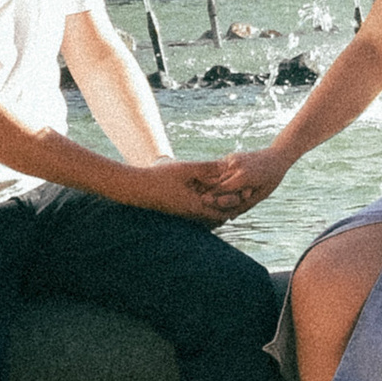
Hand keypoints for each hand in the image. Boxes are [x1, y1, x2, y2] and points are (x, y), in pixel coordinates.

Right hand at [121, 158, 249, 223]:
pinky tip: (209, 191)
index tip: (245, 190)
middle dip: (230, 206)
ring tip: (229, 192)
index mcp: (196, 206)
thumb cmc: (159, 178)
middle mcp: (192, 214)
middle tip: (242, 194)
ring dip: (219, 205)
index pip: (223, 211)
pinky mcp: (180, 211)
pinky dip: (208, 204)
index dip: (235, 201)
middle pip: (219, 216)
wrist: (136, 188)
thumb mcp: (185, 169)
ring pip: (210, 215)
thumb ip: (206, 168)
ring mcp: (185, 214)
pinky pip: (200, 211)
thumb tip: (226, 165)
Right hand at [199, 148, 285, 212]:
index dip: (211, 199)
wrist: (276, 157)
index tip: (201, 207)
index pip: (221, 190)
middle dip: (206, 192)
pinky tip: (204, 183)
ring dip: (207, 184)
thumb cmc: (270, 180)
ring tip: (197, 193)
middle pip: (215, 182)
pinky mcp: (231, 156)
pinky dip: (213, 176)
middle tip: (196, 202)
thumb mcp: (259, 196)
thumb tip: (229, 217)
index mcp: (244, 176)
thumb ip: (243, 206)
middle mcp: (236, 165)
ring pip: (215, 174)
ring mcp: (232, 158)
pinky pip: (219, 168)